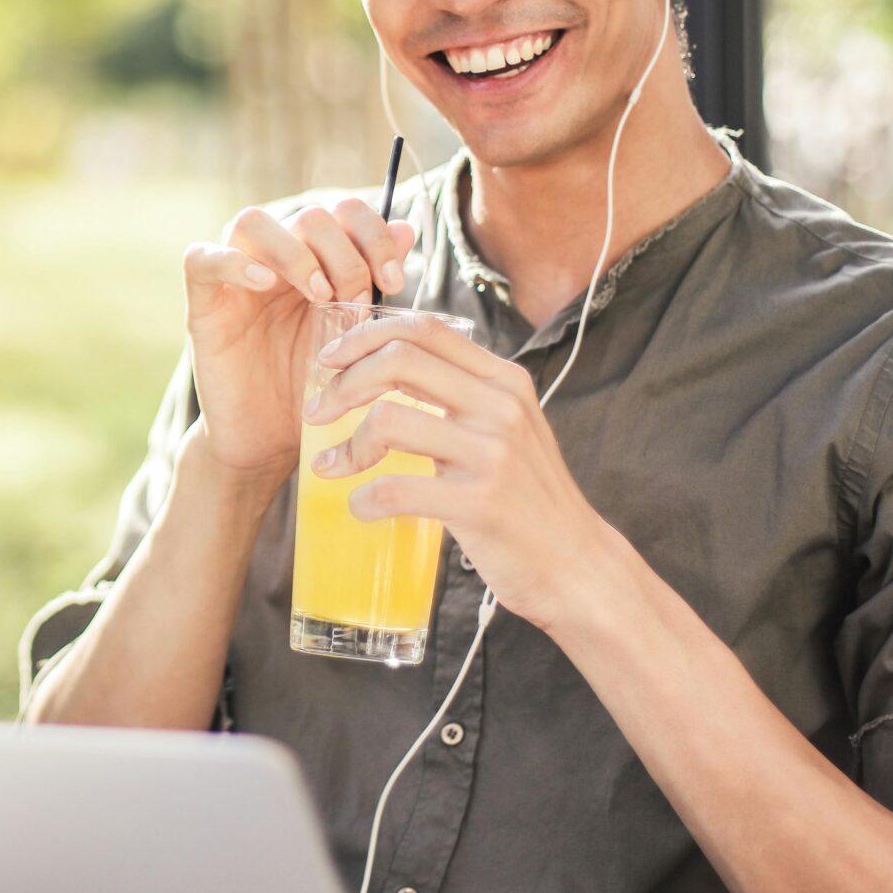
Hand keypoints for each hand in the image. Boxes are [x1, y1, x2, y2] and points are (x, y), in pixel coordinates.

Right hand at [180, 199, 418, 484]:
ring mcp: (235, 281)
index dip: (373, 234)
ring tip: (320, 295)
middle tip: (357, 299)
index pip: (343, 212)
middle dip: (344, 252)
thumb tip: (405, 228)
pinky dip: (232, 261)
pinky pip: (200, 259)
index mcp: (315, 261)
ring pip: (252, 222)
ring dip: (295, 251)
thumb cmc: (315, 391)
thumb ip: (375, 283)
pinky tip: (264, 284)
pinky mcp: (204, 307)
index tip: (394, 281)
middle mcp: (274, 261)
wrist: (271, 443)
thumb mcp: (355, 336)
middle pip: (307, 216)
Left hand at [301, 313, 616, 627]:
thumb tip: (385, 369)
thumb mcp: (506, 429)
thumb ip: (461, 396)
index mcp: (504, 380)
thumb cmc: (528, 498)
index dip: (365, 335)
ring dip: (346, 446)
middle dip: (343, 383)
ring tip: (330, 467)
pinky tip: (361, 508)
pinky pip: (396, 490)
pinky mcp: (480, 504)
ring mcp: (493, 454)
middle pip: (398, 361)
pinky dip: (364, 499)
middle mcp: (501, 407)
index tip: (329, 360)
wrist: (576, 563)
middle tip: (316, 413)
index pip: (424, 329)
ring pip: (390, 421)